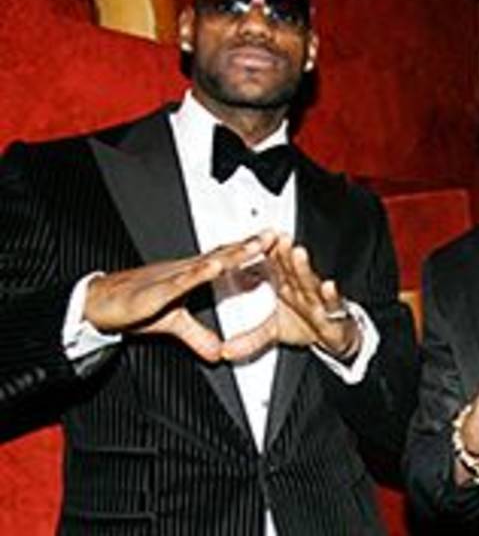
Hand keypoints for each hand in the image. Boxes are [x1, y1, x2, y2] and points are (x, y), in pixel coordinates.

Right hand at [84, 231, 277, 361]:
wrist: (98, 304)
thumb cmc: (133, 305)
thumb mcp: (173, 325)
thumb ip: (197, 336)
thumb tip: (218, 352)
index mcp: (190, 275)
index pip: (224, 259)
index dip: (248, 251)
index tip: (272, 242)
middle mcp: (184, 271)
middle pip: (222, 255)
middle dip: (248, 245)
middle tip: (272, 235)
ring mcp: (171, 278)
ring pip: (206, 263)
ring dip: (230, 255)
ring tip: (252, 247)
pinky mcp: (156, 291)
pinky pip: (181, 281)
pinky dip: (198, 274)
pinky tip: (213, 267)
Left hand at [222, 234, 360, 361]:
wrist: (336, 336)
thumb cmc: (307, 324)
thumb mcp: (274, 332)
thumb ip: (250, 339)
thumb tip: (226, 351)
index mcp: (289, 288)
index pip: (276, 268)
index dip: (267, 255)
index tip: (256, 241)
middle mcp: (304, 290)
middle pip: (292, 270)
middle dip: (284, 254)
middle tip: (277, 239)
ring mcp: (319, 300)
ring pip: (311, 282)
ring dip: (304, 268)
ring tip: (298, 254)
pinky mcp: (334, 315)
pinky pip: (333, 304)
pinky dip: (331, 296)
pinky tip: (328, 286)